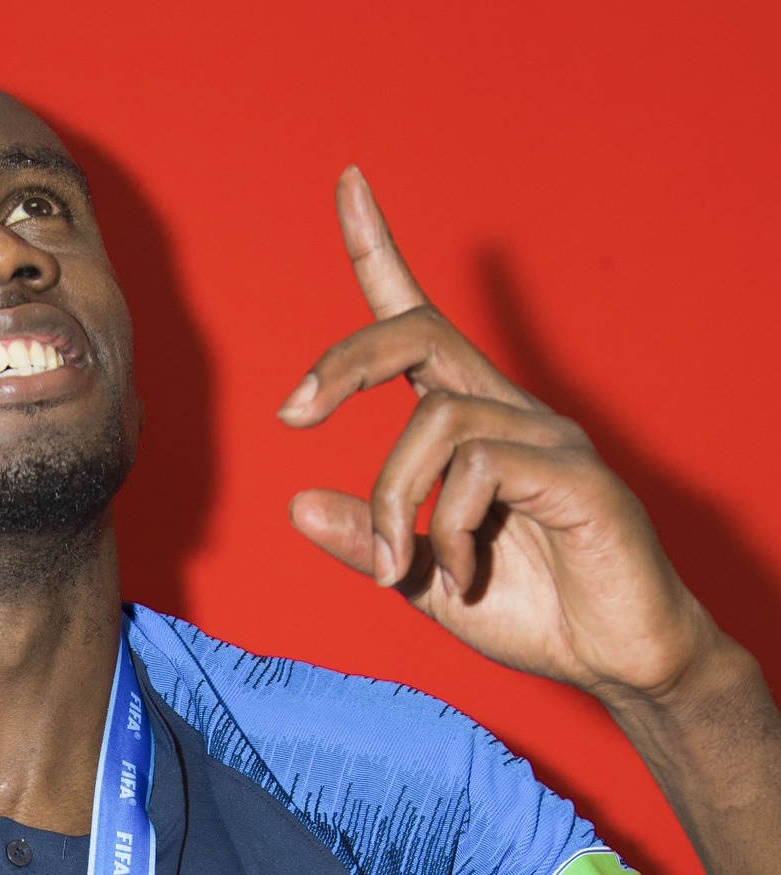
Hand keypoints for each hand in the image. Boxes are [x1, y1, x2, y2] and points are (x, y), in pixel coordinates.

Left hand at [279, 166, 720, 706]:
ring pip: (435, 421)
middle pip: (418, 335)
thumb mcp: (419, 582)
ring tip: (400, 569)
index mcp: (471, 426)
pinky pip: (481, 467)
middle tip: (291, 412)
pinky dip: (444, 528)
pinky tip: (458, 574)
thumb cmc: (532, 612)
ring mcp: (546, 438)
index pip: (419, 324)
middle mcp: (509, 413)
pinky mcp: (575, 474)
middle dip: (344, 360)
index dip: (380, 252)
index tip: (347, 183)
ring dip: (392, 500)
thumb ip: (365, 544)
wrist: (617, 659)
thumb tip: (296, 504)